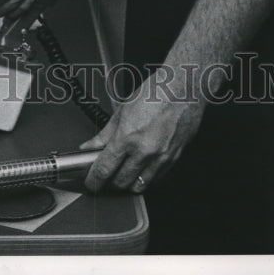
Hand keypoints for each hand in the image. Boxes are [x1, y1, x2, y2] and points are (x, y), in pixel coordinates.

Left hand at [79, 71, 205, 193]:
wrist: (184, 88)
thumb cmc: (156, 92)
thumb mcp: (123, 110)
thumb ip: (105, 133)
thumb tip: (90, 146)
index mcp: (128, 137)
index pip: (104, 170)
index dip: (94, 180)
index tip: (92, 182)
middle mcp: (144, 151)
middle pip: (121, 182)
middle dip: (110, 182)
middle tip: (107, 173)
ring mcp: (161, 157)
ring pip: (139, 186)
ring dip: (129, 183)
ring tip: (124, 171)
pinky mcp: (174, 159)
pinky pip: (157, 179)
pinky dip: (146, 178)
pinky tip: (142, 166)